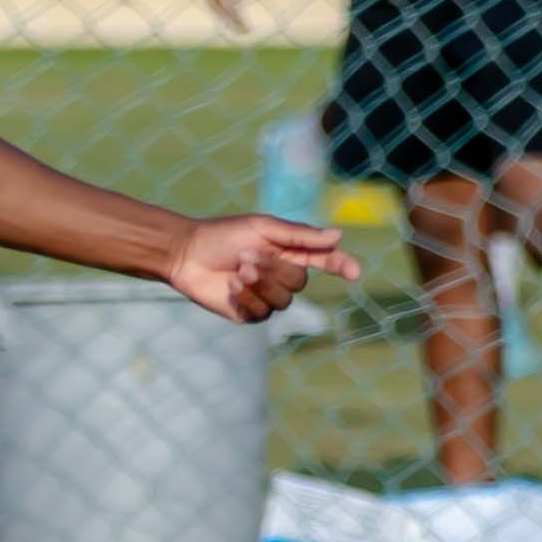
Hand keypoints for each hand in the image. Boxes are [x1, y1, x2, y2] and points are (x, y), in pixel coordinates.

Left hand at [165, 211, 346, 322]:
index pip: (324, 261)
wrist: (186, 254)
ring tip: (238, 269)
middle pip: (299, 283)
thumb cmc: (223, 234)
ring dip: (259, 284)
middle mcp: (281, 276)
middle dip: (274, 270)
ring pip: (283, 301)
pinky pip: (261, 313)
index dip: (341, 266)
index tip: (355, 272)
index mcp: (289, 252)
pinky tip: (230, 284)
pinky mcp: (249, 313)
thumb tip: (338, 235)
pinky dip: (245, 297)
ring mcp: (266, 297)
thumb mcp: (262, 227)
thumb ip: (299, 236)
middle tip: (247, 256)